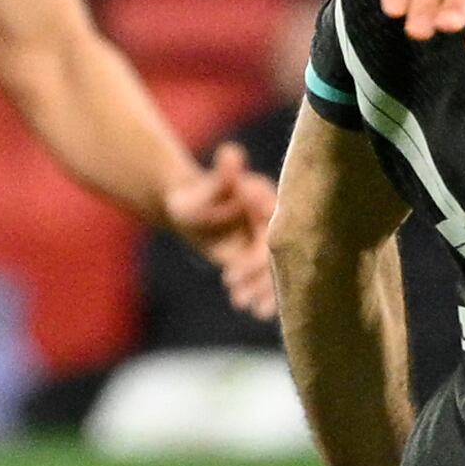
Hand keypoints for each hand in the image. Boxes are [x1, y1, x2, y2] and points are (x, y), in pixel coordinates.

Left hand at [163, 140, 279, 316]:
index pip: (274, 219)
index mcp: (265, 200)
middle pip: (273, 249)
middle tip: (232, 280)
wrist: (190, 212)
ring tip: (243, 304)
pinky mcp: (258, 263)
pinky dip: (261, 297)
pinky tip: (254, 312)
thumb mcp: (205, 188)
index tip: (253, 249)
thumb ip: (222, 175)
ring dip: (260, 288)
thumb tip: (232, 153)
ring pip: (272, 270)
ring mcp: (267, 244)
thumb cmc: (196, 196)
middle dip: (258, 268)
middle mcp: (272, 223)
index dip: (266, 235)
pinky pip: (265, 282)